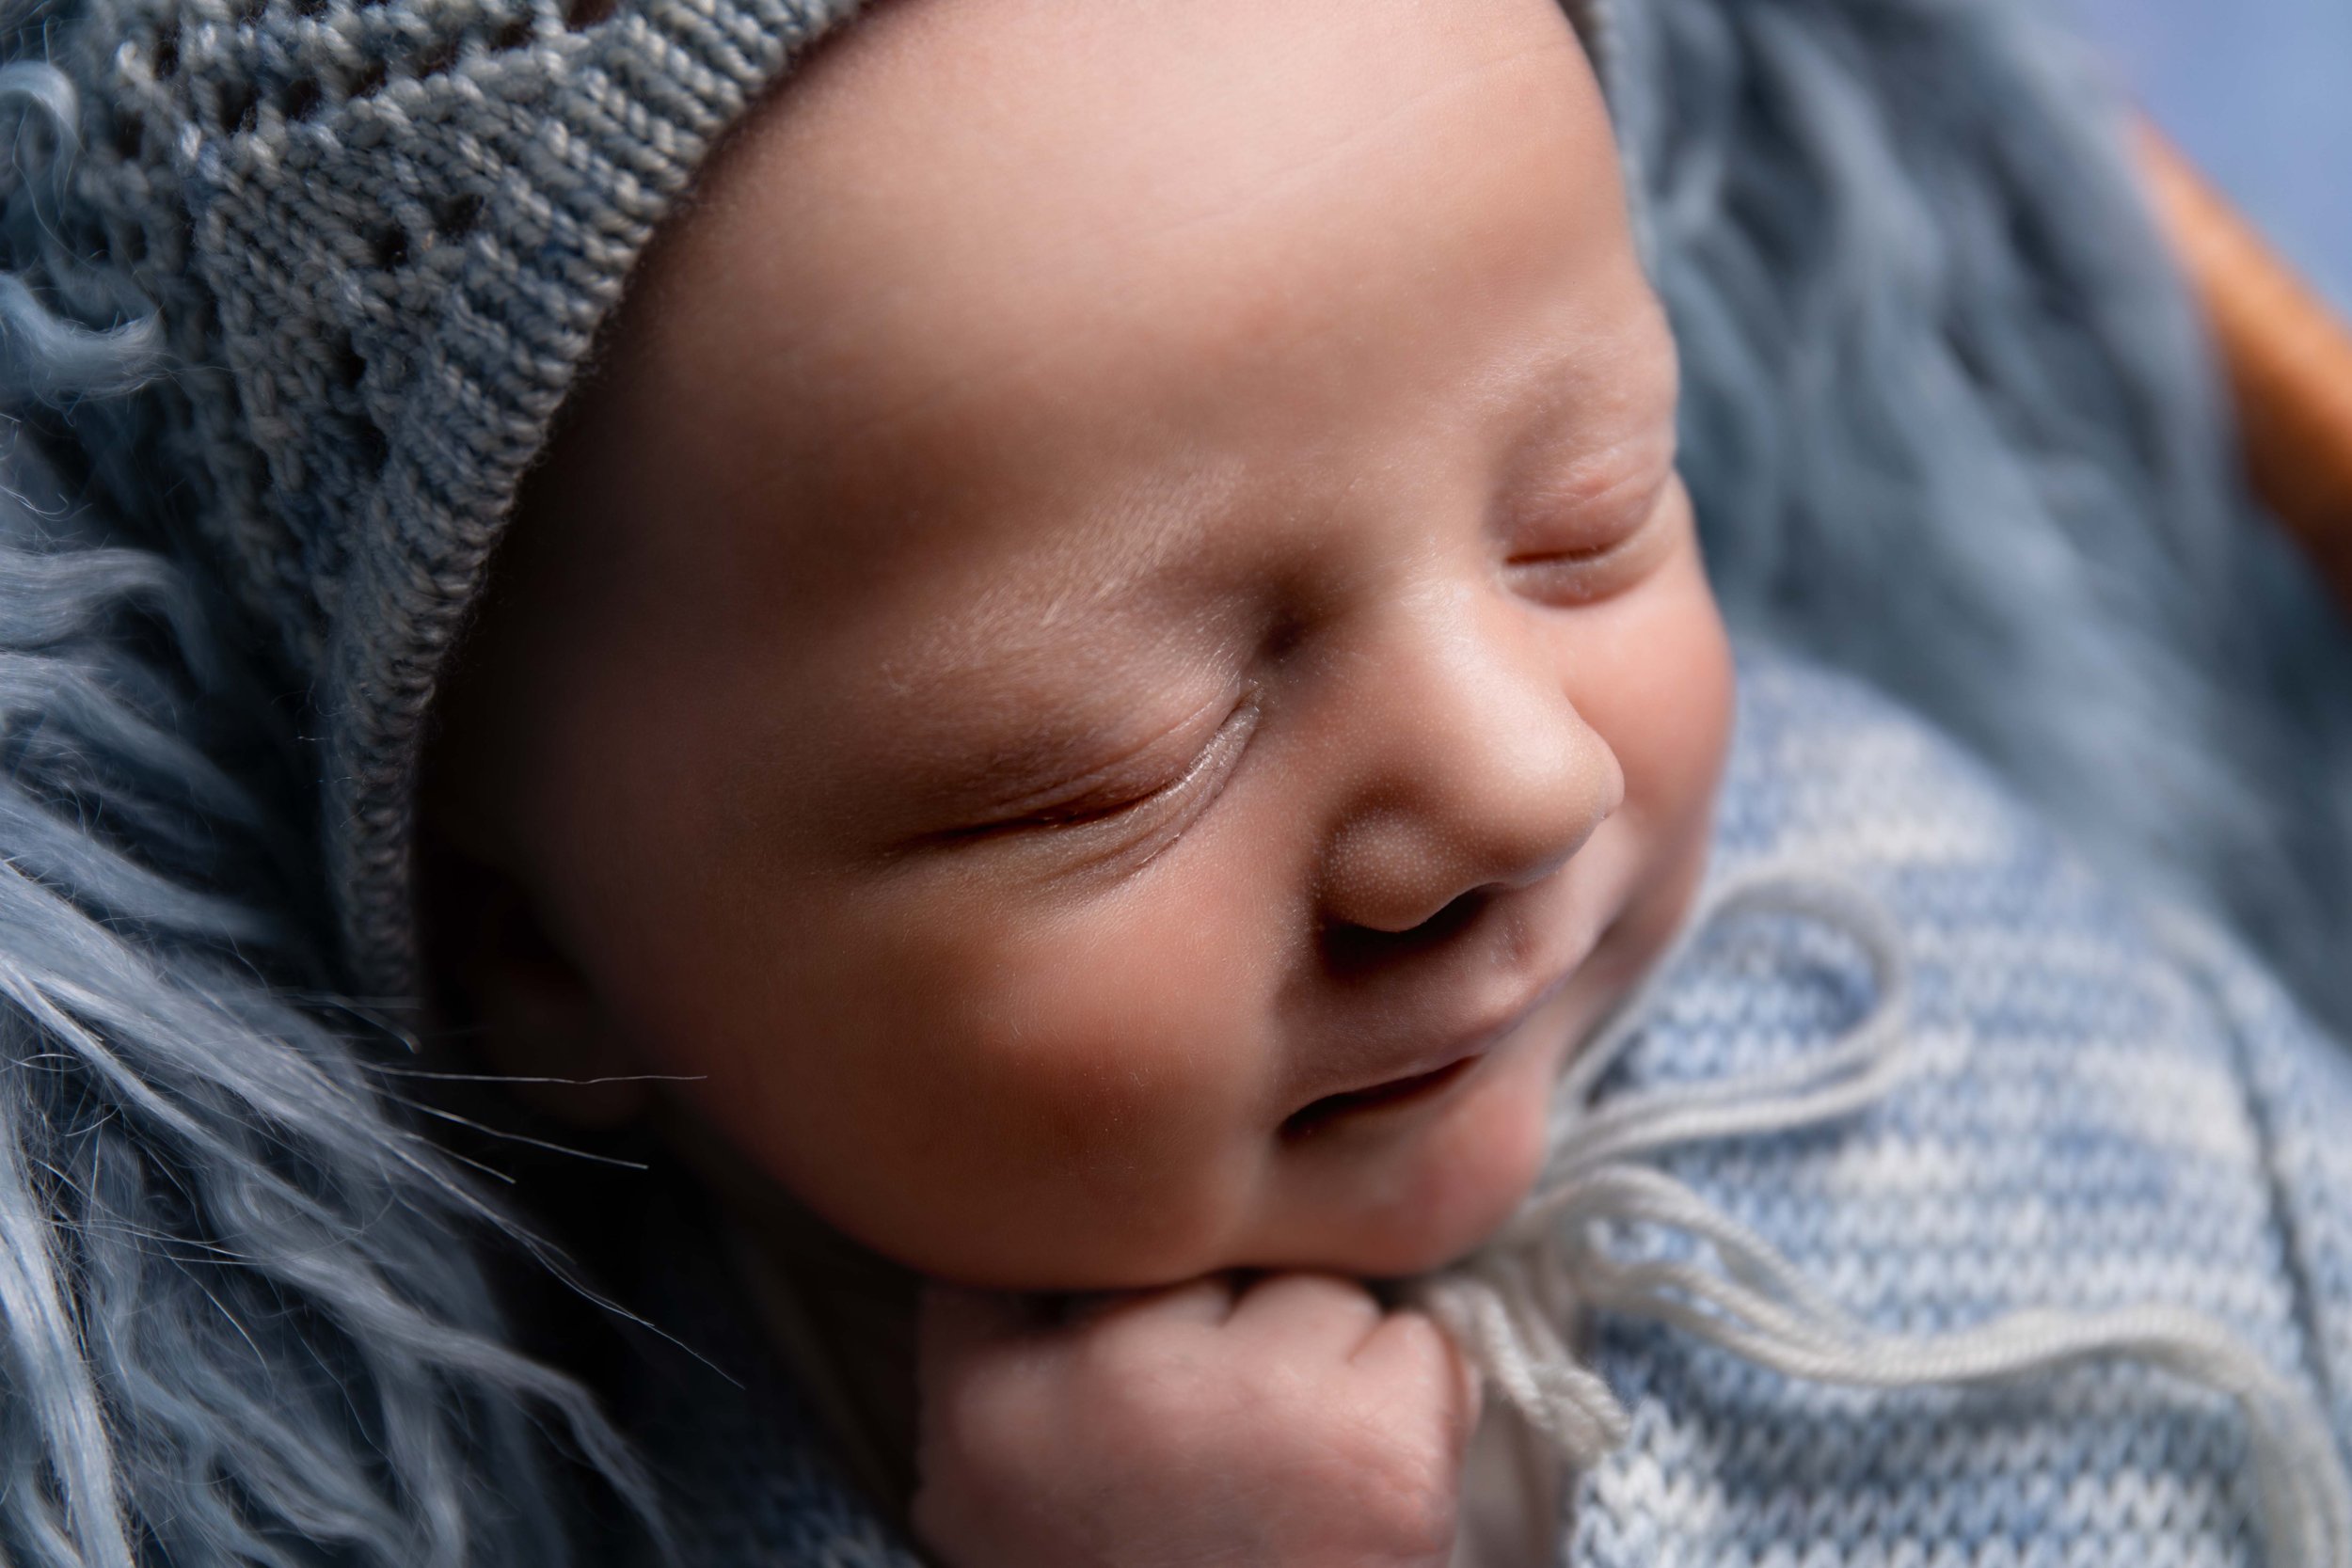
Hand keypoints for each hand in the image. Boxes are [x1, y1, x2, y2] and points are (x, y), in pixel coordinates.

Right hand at [912, 1272, 1479, 1567]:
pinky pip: (1422, 1343)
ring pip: (1320, 1286)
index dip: (1100, 1261)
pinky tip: (1368, 1497)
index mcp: (986, 1407)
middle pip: (1204, 1246)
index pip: (1038, 1233)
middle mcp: (1105, 1382)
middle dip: (1231, 1326)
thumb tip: (1063, 1197)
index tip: (1128, 1324)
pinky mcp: (1378, 1446)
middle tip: (1226, 1464)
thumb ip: (1005, 1335)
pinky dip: (1416, 1411)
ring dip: (1329, 1365)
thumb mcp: (998, 1493)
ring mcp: (1246, 1406)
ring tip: (1295, 1491)